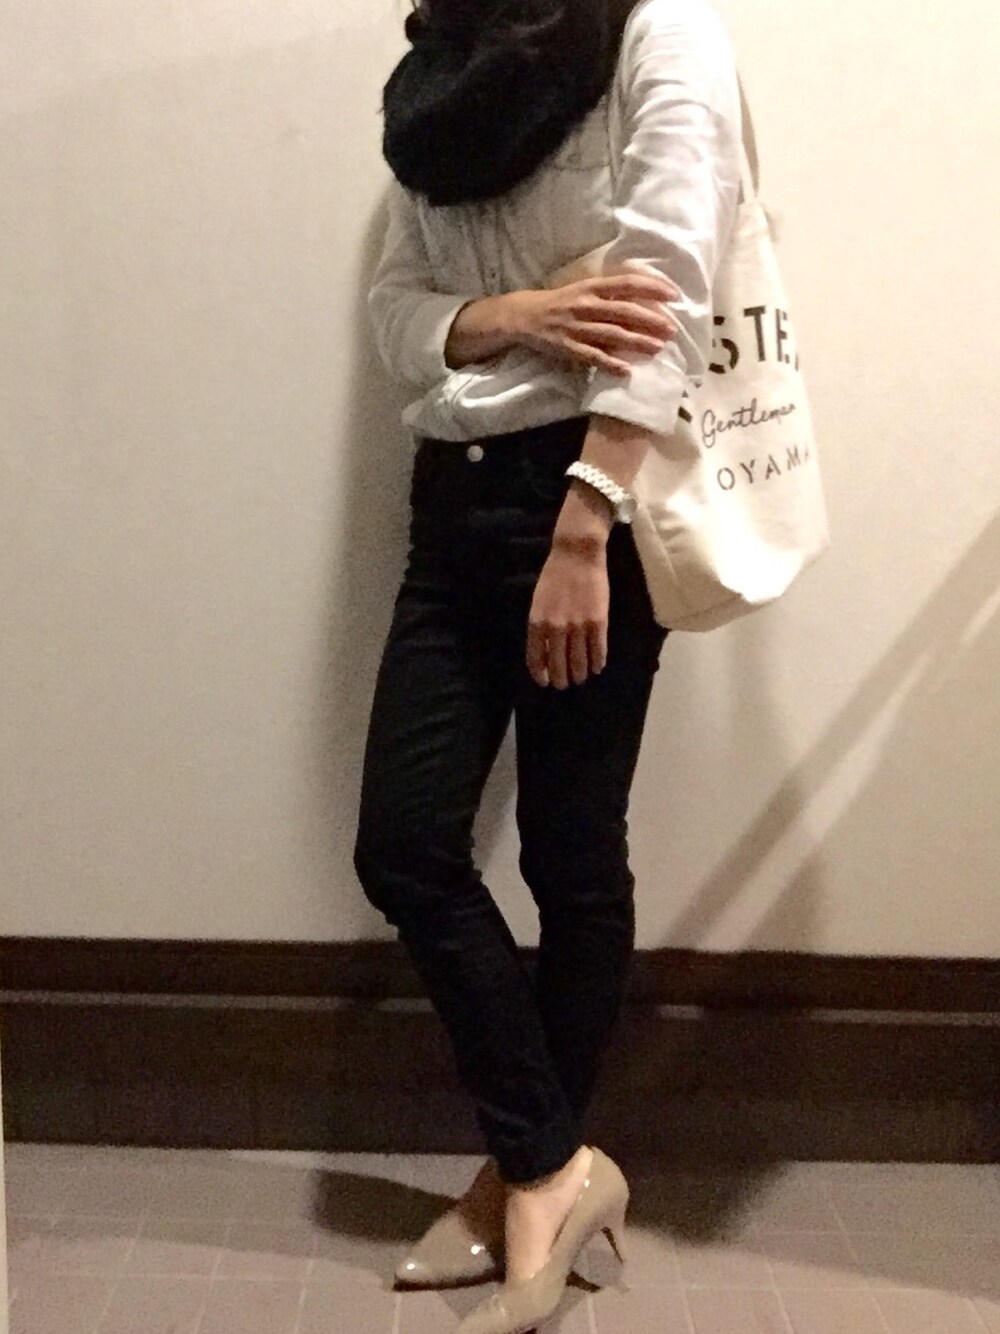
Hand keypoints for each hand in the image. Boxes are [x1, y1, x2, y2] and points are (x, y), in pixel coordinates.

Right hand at [510, 272, 679, 377]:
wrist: (524, 315)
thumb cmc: (560, 302)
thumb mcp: (583, 289)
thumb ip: (609, 294)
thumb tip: (643, 301)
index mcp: (592, 286)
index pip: (627, 284)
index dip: (652, 288)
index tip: (674, 295)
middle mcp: (586, 304)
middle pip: (624, 311)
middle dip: (651, 320)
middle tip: (672, 329)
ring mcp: (577, 326)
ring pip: (612, 334)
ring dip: (637, 342)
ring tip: (658, 348)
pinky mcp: (568, 347)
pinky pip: (592, 357)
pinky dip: (610, 364)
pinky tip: (626, 371)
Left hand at [526, 485, 611, 688]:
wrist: (577, 554)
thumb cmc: (554, 576)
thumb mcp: (538, 601)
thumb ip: (540, 626)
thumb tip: (544, 650)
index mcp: (537, 623)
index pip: (536, 659)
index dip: (540, 675)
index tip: (545, 682)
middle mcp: (556, 628)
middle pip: (558, 666)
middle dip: (561, 680)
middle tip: (564, 684)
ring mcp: (578, 626)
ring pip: (579, 663)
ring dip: (580, 675)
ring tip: (581, 678)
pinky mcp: (598, 622)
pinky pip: (598, 651)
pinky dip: (597, 663)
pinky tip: (597, 667)